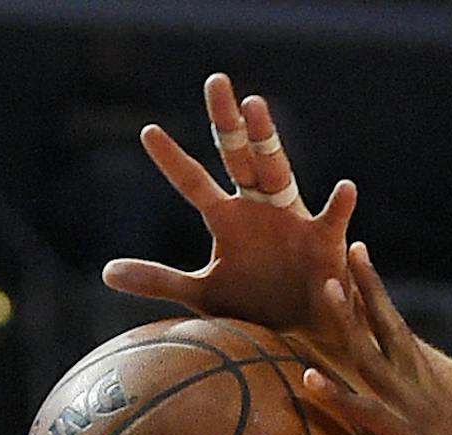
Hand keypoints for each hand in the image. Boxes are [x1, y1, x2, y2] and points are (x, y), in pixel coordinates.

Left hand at [103, 73, 355, 331]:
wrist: (301, 333)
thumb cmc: (255, 307)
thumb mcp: (203, 295)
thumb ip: (159, 279)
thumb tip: (106, 272)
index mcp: (228, 220)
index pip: (193, 182)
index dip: (172, 159)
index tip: (148, 132)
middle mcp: (258, 208)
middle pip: (239, 157)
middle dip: (228, 121)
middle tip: (217, 83)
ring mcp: (292, 219)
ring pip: (277, 171)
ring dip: (267, 140)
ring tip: (256, 107)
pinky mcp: (324, 242)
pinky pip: (333, 220)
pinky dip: (340, 205)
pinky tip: (345, 189)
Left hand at [297, 245, 451, 434]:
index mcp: (433, 395)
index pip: (403, 338)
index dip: (382, 302)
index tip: (364, 267)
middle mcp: (426, 395)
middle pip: (393, 330)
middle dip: (371, 288)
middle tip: (349, 248)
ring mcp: (418, 415)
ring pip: (376, 359)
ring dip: (349, 323)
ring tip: (325, 287)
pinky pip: (367, 413)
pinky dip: (337, 395)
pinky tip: (309, 377)